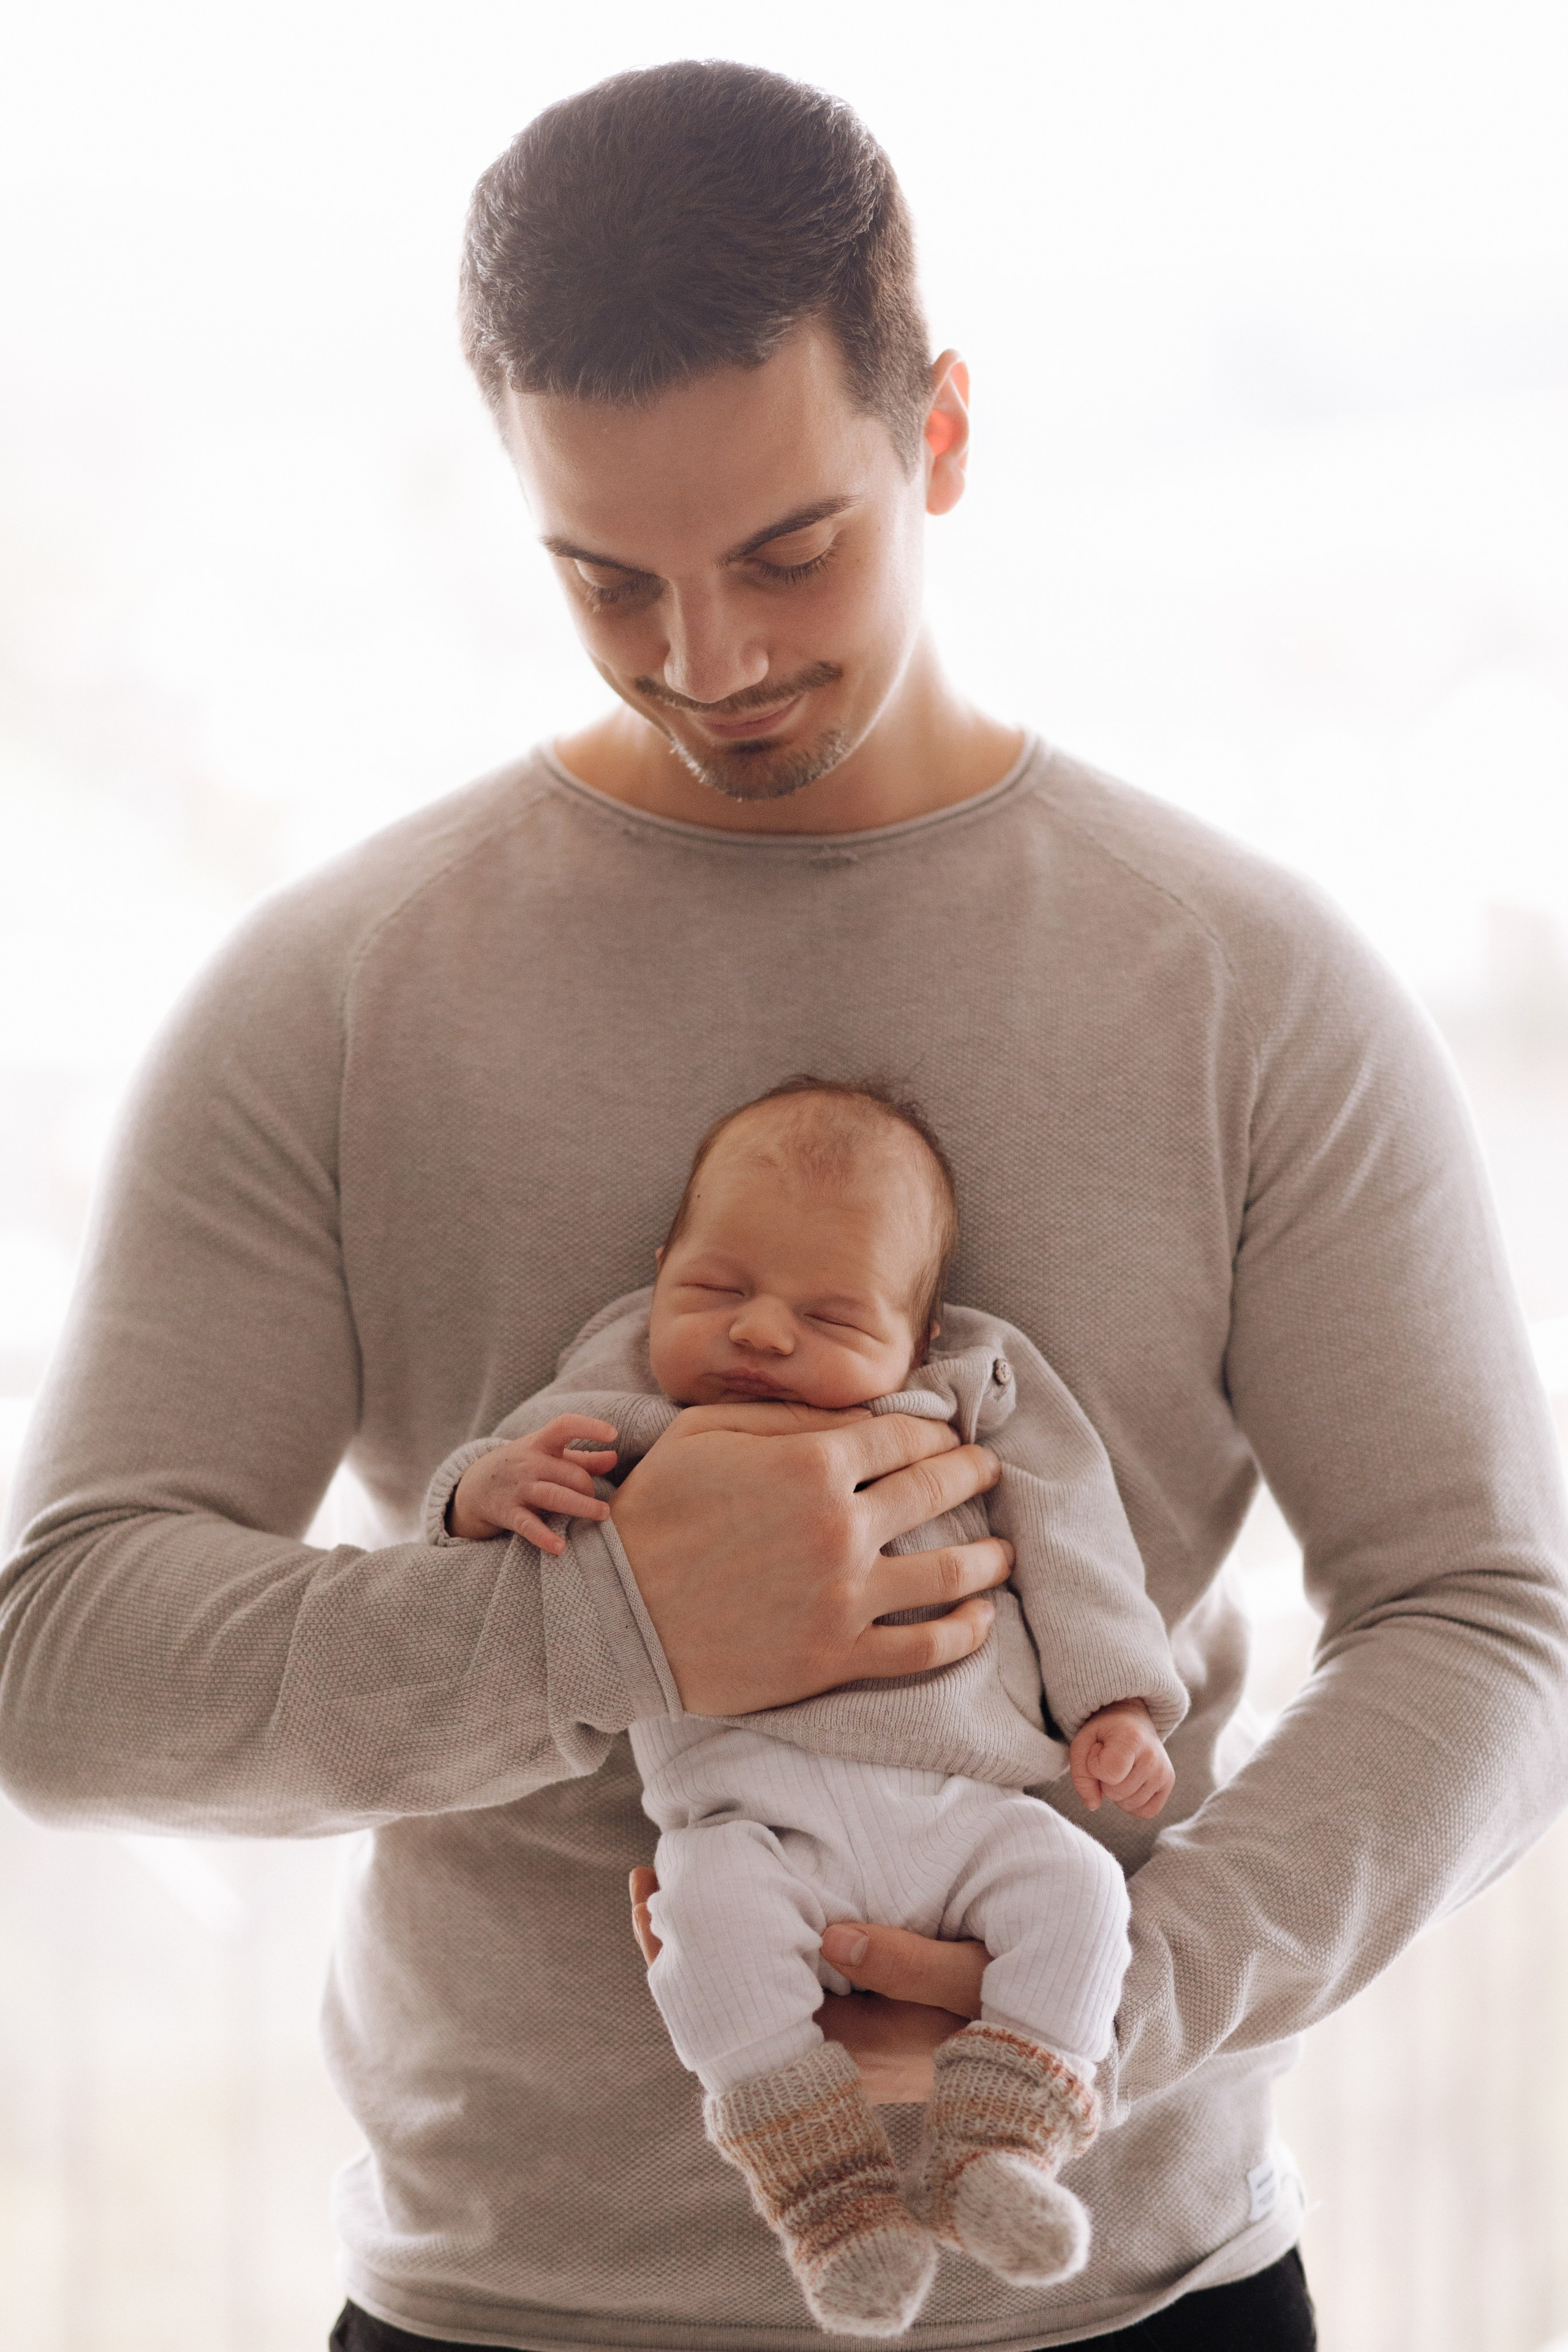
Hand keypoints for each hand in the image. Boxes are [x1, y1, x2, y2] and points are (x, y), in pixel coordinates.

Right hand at [447, 1416, 618, 1551]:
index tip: (612, 1433)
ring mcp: (518, 1489)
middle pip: (568, 1473)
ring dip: (581, 1506)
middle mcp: (529, 1463)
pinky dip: (544, 1537)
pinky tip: (560, 1547)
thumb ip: (581, 1458)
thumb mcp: (546, 1455)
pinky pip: (528, 1526)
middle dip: (588, 1488)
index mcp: (540, 1444)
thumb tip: (614, 1457)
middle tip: (598, 1505)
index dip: (588, 1427)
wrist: (472, 1486)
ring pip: (553, 1495)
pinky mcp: (508, 1513)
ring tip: (603, 1514)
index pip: (564, 1426)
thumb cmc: (522, 1467)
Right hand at [609, 1402, 1011, 1713]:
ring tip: (1003, 1553)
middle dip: (973, 1477)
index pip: (904, 1437)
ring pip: (949, 1574)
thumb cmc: (654, 1512)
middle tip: (989, 1474)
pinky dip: (964, 1634)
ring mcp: (845, 1597)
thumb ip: (788, 1416)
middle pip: (936, 1491)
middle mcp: (841, 1526)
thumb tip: (857, 1416)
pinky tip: (982, 1620)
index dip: (935, 1433)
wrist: (614, 1614)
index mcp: (812, 1462)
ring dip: (988, 1559)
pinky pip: (923, 1649)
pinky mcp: (836, 1657)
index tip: (948, 1437)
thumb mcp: (706, 1432)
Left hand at [630, 1869, 986, 2104]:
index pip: (740, 2018)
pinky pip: (769, 1990)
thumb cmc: (1008, 2005)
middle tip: (642, 1882)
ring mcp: (830, 2044)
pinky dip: (737, 1947)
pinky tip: (724, 1899)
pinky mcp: (840, 2025)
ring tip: (659, 1883)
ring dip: (702, 1944)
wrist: (1043, 2048)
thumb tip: (830, 1934)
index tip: (652, 1910)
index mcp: (847, 2054)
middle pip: (727, 2010)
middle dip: (678, 1950)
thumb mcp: (968, 1977)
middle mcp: (826, 2058)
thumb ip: (906, 1962)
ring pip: (742, 1998)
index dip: (686, 1968)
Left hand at [1068, 1697, 1173, 1818]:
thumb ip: (1081, 1776)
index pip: (1109, 1774)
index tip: (1099, 1749)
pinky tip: (1130, 1782)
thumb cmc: (1104, 1732)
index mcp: (1132, 1739)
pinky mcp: (1169, 1783)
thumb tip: (1093, 1805)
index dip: (1095, 1766)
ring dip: (1117, 1791)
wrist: (1131, 1720)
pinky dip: (1132, 1803)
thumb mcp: (1082, 1744)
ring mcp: (1164, 1771)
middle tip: (1110, 1757)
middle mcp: (1153, 1756)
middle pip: (1116, 1792)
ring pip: (1129, 1804)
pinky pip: (1146, 1812)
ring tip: (1121, 1766)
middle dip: (1105, 1780)